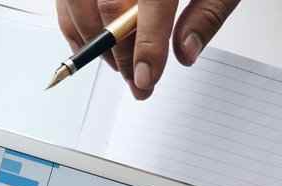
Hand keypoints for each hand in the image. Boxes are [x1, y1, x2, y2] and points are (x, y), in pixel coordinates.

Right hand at [55, 0, 240, 98]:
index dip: (147, 47)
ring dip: (94, 42)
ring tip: (117, 64)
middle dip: (121, 55)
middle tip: (136, 82)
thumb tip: (186, 53)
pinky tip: (91, 43)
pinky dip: (73, 23)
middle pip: (111, 7)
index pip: (153, 4)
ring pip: (79, 3)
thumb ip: (207, 13)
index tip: (147, 78)